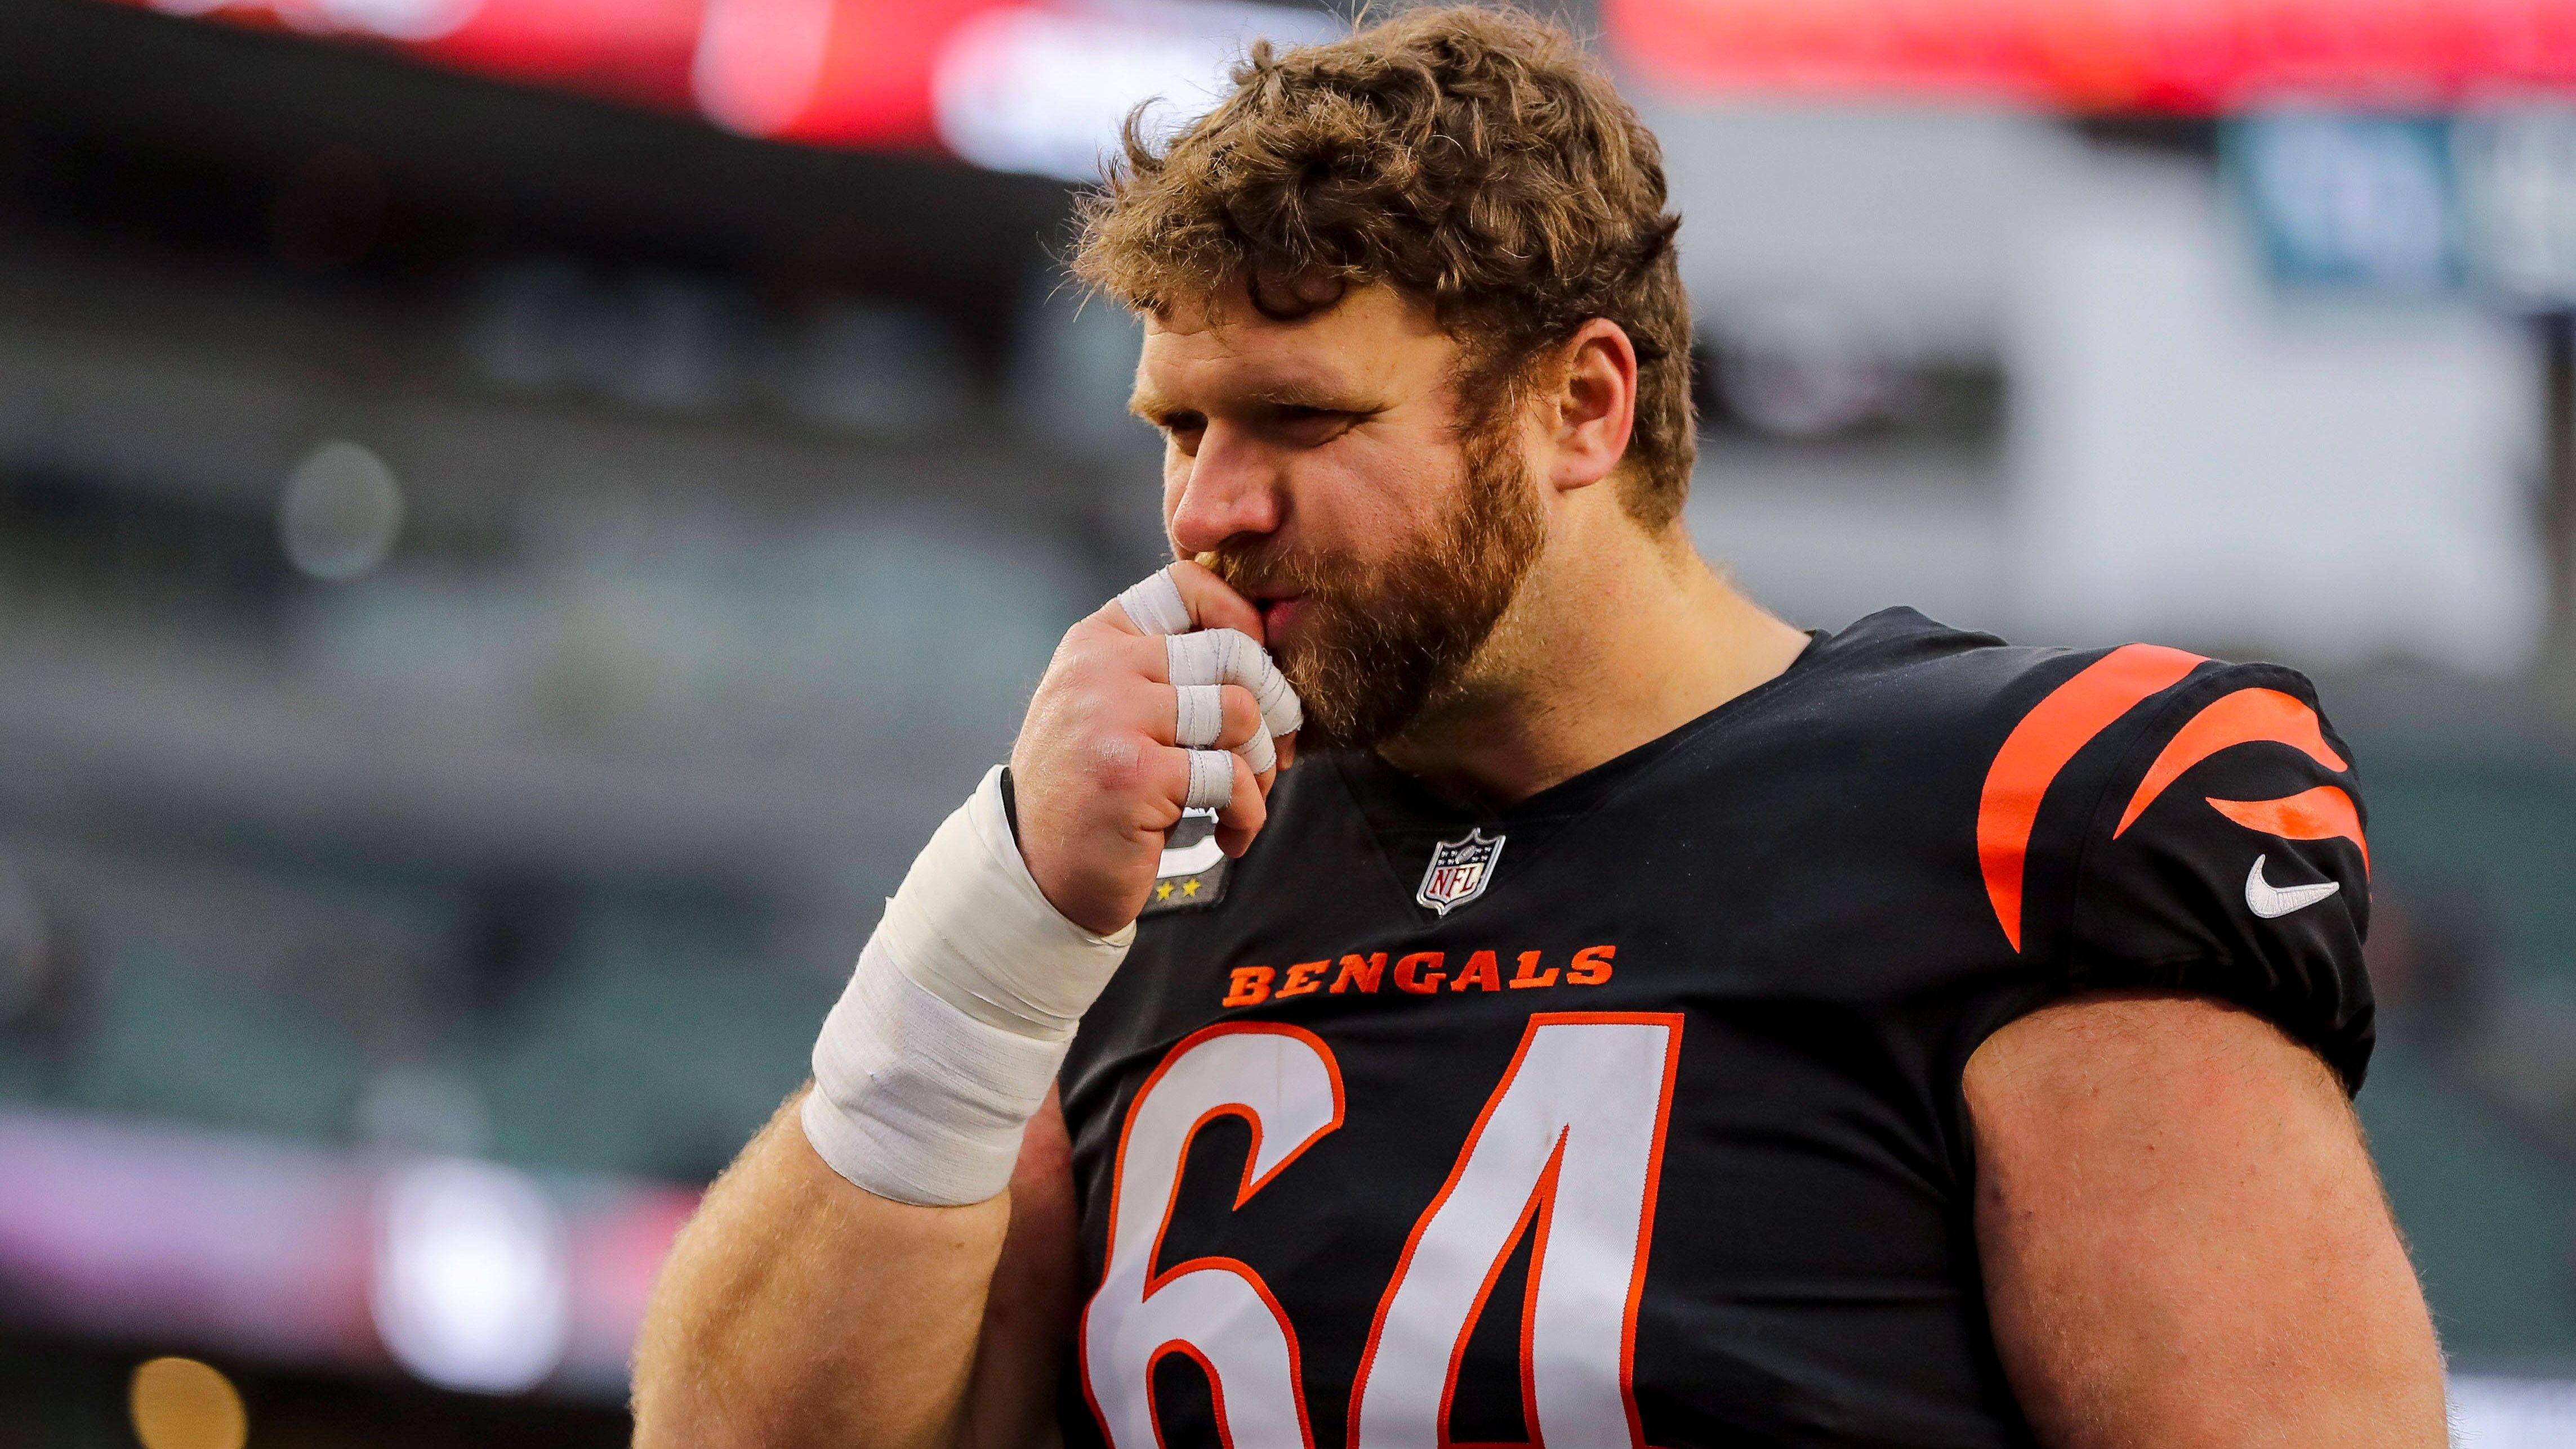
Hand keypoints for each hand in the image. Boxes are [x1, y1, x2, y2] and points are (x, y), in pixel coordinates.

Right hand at [1009, 562, 1296, 935]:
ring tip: (1246, 797)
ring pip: (1240, 710)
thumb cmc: (1090, 791)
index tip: (1257, 675)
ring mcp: (1114, 718)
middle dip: (1275, 705)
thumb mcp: (1112, 708)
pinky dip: (1247, 813)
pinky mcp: (1135, 775)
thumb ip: (1167, 670)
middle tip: (1276, 751)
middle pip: (1232, 650)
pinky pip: (1230, 777)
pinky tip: (1230, 835)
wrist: (1035, 873)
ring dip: (1262, 764)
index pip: (1187, 585)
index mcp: (1097, 640)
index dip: (1243, 619)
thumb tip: (1268, 647)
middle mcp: (1100, 668)